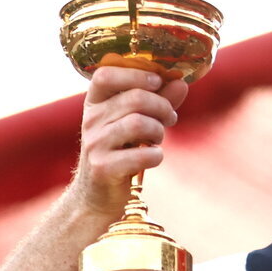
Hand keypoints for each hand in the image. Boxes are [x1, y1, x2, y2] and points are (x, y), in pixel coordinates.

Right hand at [72, 65, 189, 220]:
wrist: (98, 196)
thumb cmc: (121, 153)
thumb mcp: (135, 123)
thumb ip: (157, 101)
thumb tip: (180, 82)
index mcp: (94, 104)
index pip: (105, 74)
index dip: (135, 73)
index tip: (157, 82)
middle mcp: (91, 121)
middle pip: (135, 98)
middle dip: (162, 107)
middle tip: (169, 118)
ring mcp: (95, 145)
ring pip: (139, 123)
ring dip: (159, 131)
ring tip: (158, 139)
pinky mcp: (103, 168)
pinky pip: (141, 155)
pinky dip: (156, 155)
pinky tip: (154, 157)